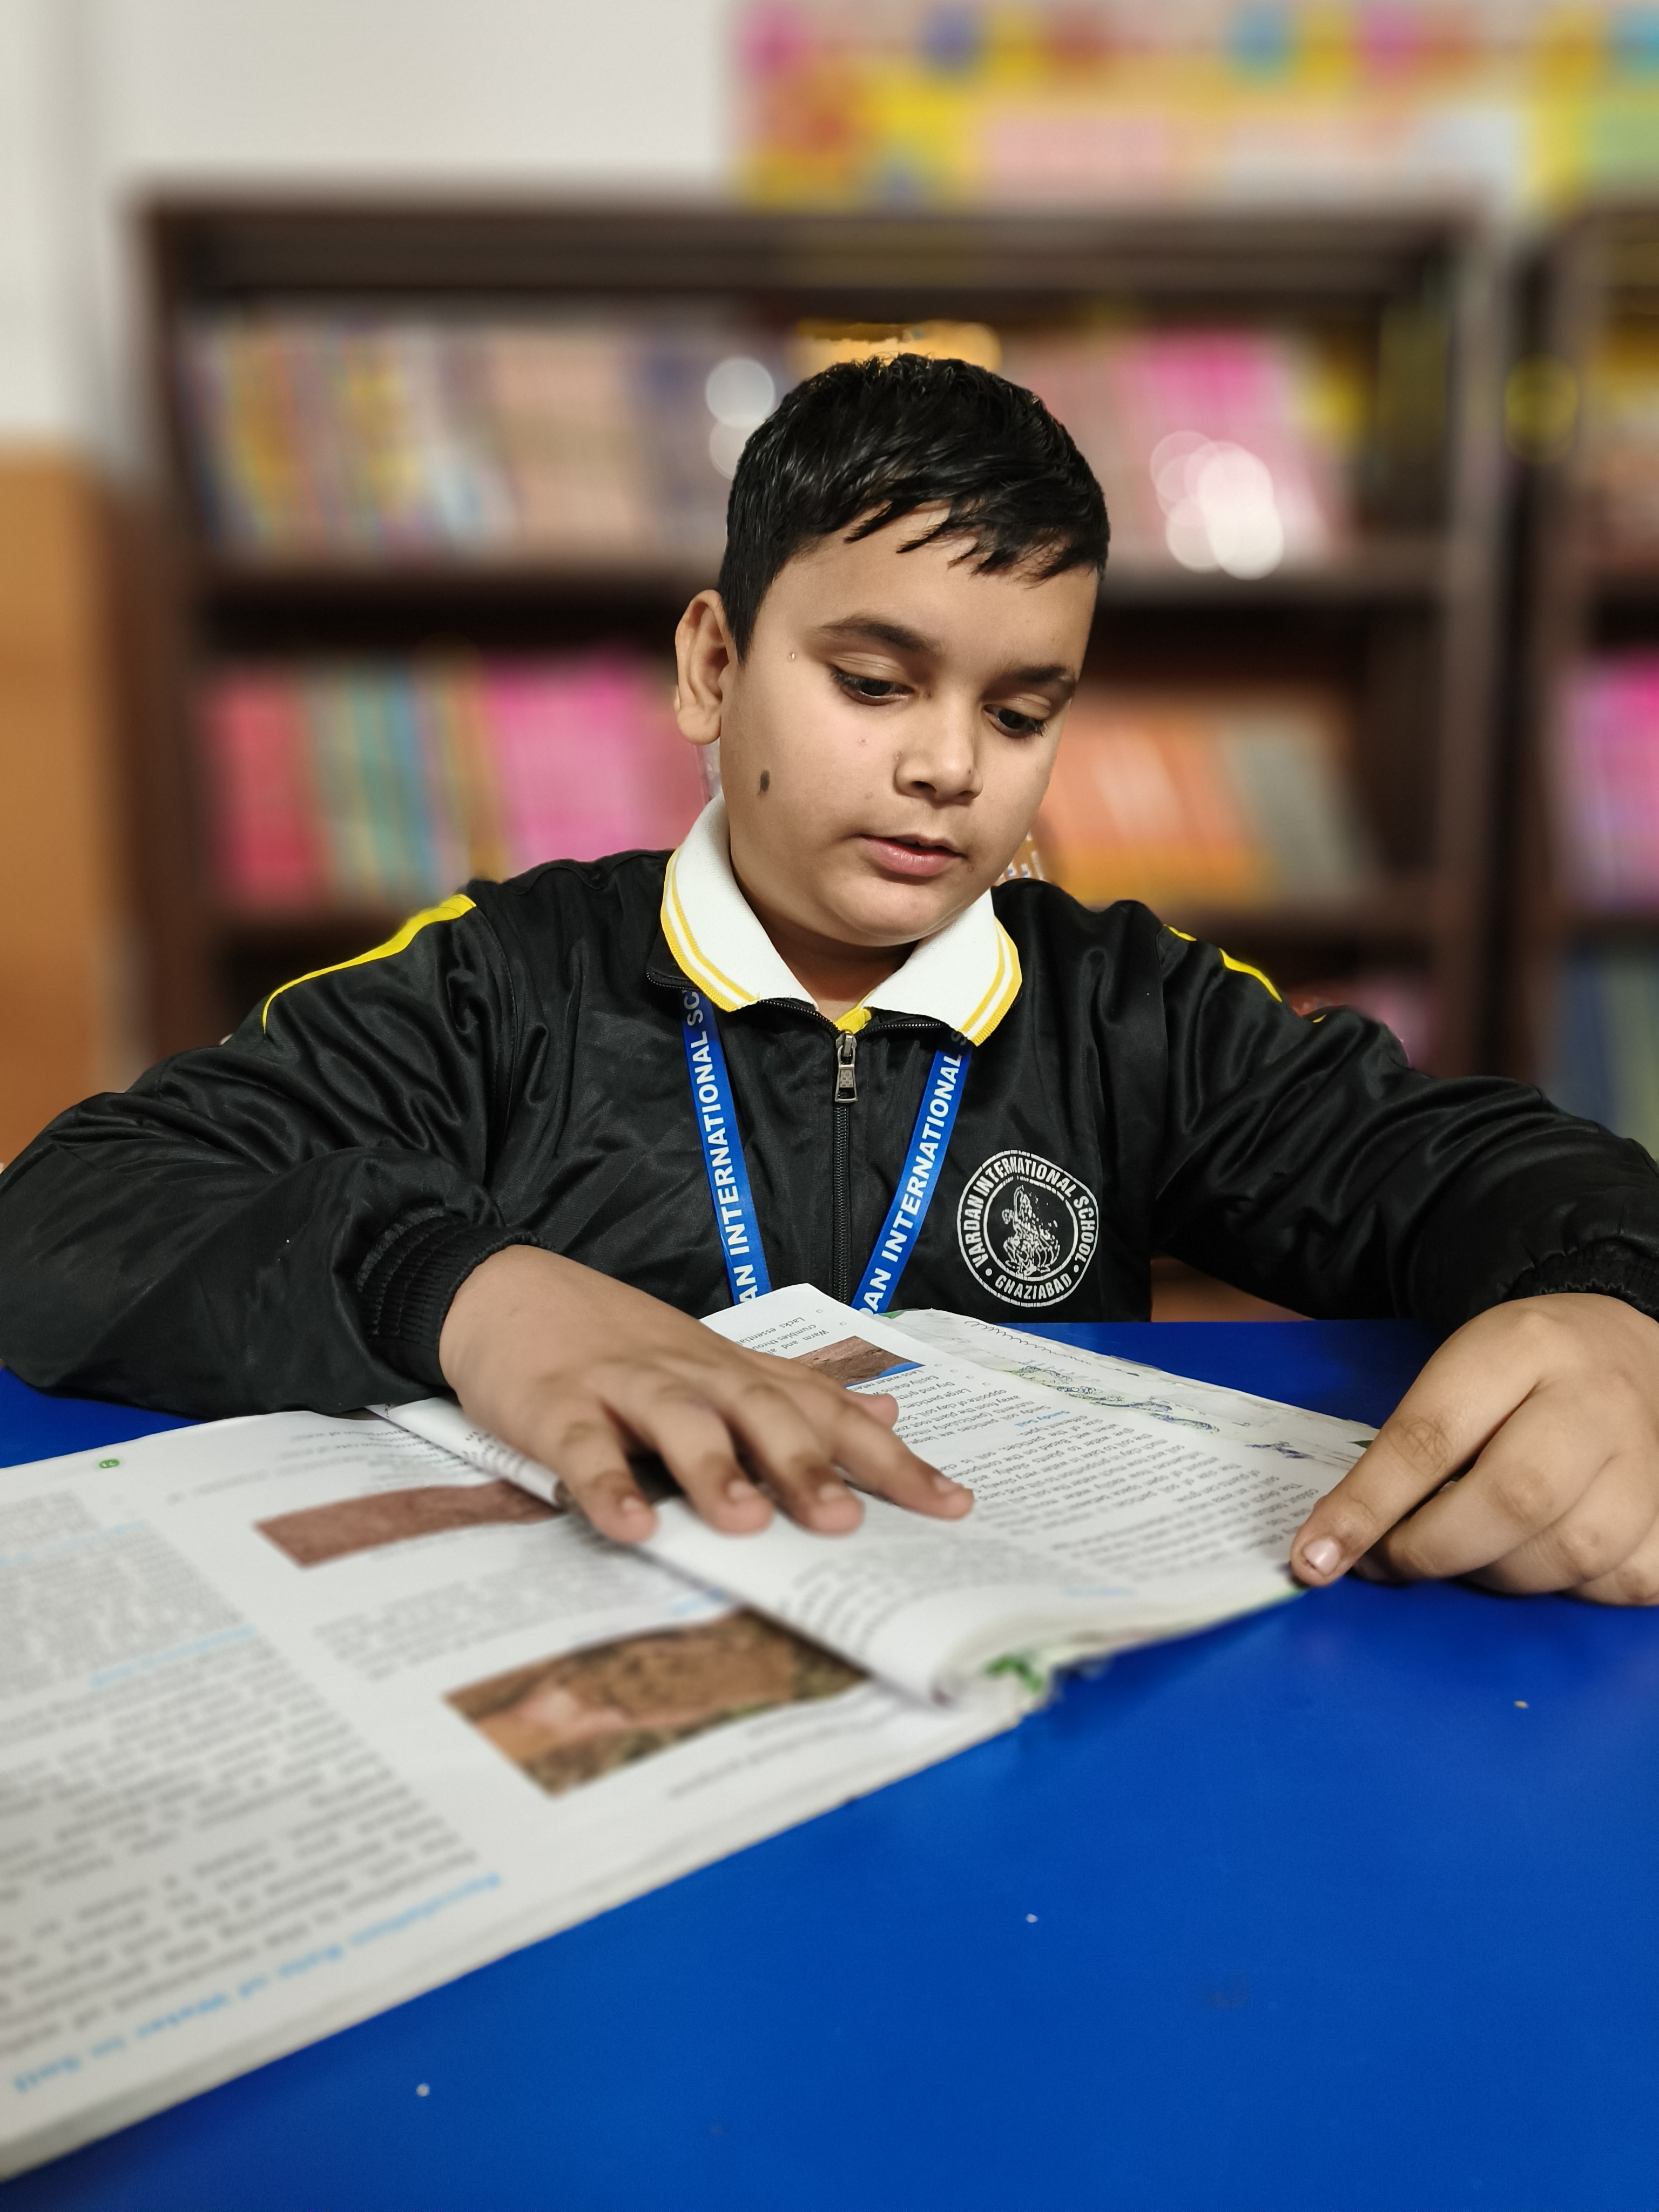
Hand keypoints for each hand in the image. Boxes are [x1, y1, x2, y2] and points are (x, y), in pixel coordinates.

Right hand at [437, 1246, 972, 1544]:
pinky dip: (605, 1485)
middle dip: (805, 1467)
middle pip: (762, 1414)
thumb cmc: (620, 1343)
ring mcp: (624, 1387)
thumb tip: (885, 1412)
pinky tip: (630, 1526)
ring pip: (679, 1423)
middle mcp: (694, 1375)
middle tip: (845, 1522)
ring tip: (746, 1524)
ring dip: (713, 1471)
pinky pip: (584, 1447)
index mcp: (736, 1373)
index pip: (827, 1414)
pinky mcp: (556, 1406)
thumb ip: (797, 1391)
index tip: (952, 1505)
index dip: (889, 1459)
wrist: (506, 1290)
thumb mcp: (717, 1361)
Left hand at [1291, 1294, 1658, 1605]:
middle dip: (1432, 1549)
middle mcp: (1597, 1401)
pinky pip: (1620, 1582)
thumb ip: (1406, 1448)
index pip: (1431, 1435)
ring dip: (1496, 1573)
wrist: (1622, 1348)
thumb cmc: (1522, 1370)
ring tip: (1468, 1549)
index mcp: (1522, 1347)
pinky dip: (1570, 1587)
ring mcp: (1651, 1460)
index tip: (1314, 1557)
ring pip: (1566, 1553)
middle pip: (1512, 1499)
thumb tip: (1340, 1540)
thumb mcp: (1456, 1375)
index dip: (1368, 1506)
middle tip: (1390, 1560)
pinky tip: (1543, 1555)